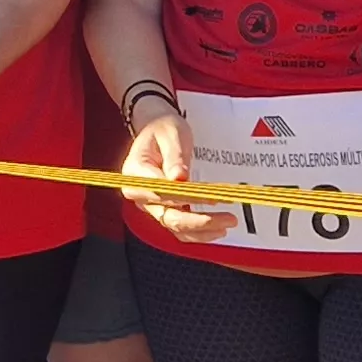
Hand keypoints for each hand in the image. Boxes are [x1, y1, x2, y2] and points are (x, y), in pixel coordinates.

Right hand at [119, 111, 230, 241]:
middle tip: (227, 218)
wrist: (158, 131)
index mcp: (135, 172)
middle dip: (198, 221)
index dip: (187, 198)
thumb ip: (174, 156)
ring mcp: (150, 203)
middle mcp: (139, 193)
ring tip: (226, 225)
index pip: (161, 192)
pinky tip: (216, 230)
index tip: (212, 197)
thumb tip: (179, 177)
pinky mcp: (162, 209)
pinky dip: (196, 232)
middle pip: (167, 215)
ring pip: (173, 226)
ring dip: (200, 230)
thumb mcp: (171, 134)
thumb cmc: (163, 129)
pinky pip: (177, 227)